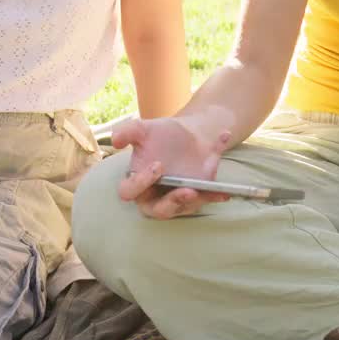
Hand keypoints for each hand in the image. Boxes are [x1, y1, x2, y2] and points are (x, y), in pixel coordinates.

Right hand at [112, 110, 234, 219]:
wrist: (190, 133)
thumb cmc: (162, 134)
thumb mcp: (144, 128)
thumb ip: (128, 131)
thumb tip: (114, 140)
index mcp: (138, 181)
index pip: (130, 192)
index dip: (141, 182)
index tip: (158, 165)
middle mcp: (156, 194)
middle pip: (158, 210)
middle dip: (171, 203)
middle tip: (186, 191)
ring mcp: (178, 197)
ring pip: (183, 208)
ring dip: (192, 202)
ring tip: (200, 191)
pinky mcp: (198, 195)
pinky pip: (205, 200)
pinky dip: (214, 196)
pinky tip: (224, 193)